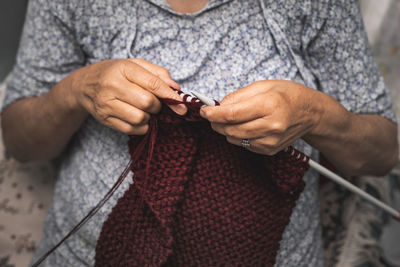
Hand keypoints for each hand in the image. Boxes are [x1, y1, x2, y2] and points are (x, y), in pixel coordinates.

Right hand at [71, 58, 186, 134]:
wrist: (84, 85)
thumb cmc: (115, 73)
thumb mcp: (135, 65)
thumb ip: (157, 73)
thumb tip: (176, 88)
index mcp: (123, 69)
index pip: (153, 84)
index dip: (170, 96)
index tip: (181, 104)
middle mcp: (112, 86)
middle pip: (147, 103)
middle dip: (158, 106)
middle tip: (157, 104)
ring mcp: (106, 104)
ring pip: (140, 118)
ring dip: (149, 117)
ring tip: (145, 110)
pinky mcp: (105, 119)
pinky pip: (131, 129)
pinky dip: (141, 127)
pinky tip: (138, 118)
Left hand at [200, 80, 322, 154]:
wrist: (310, 113)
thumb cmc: (287, 95)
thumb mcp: (262, 85)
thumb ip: (237, 96)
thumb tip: (218, 106)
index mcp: (269, 105)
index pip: (232, 114)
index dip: (213, 113)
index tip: (204, 110)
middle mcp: (271, 126)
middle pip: (230, 130)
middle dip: (216, 122)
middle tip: (213, 114)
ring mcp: (271, 141)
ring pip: (234, 139)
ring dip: (226, 129)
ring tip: (232, 118)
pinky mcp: (270, 150)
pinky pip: (244, 145)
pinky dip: (238, 136)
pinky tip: (246, 126)